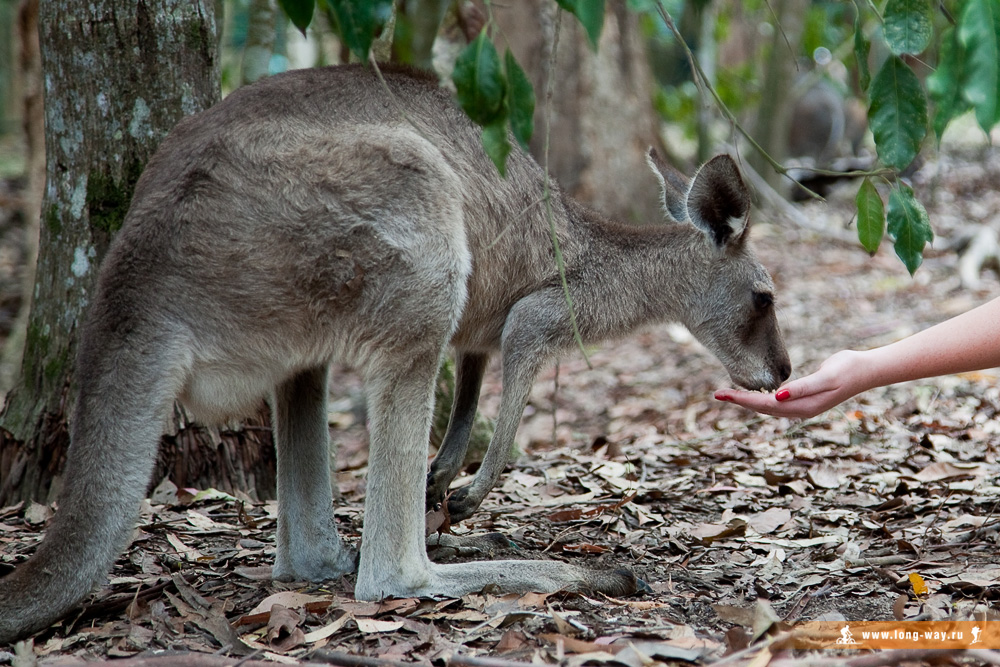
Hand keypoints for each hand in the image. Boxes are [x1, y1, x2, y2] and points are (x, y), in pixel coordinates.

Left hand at [714, 350, 870, 418]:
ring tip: (729, 394)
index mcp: (801, 407)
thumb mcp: (825, 377)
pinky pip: (776, 401)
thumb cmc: (847, 371)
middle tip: (717, 394)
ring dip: (748, 400)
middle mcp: (799, 409)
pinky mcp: (804, 398)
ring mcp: (802, 405)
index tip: (722, 394)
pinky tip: (754, 392)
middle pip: (762, 408)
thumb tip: (778, 396)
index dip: (742, 399)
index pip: (764, 404)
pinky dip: (761, 397)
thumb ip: (802, 388)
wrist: (865, 370)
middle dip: (740, 401)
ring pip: (768, 406)